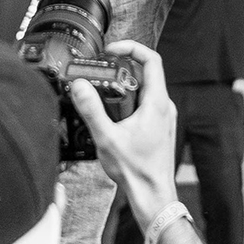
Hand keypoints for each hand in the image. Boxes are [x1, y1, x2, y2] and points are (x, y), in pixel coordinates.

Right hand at [70, 41, 181, 224]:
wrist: (153, 196)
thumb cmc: (137, 172)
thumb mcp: (107, 138)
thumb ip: (91, 110)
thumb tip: (80, 86)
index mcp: (156, 103)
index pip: (151, 59)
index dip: (131, 48)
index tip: (112, 49)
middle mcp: (164, 107)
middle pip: (145, 72)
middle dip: (122, 67)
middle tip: (101, 69)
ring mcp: (163, 117)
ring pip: (145, 89)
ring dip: (124, 85)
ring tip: (103, 90)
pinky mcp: (159, 127)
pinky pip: (145, 104)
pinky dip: (129, 100)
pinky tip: (113, 114)